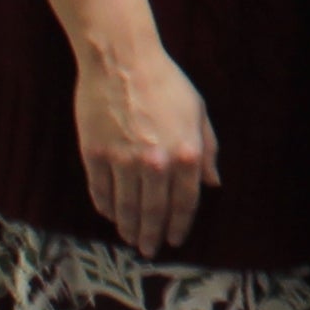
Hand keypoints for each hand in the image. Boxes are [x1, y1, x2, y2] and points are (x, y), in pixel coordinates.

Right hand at [74, 37, 221, 253]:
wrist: (122, 59)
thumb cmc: (165, 81)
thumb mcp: (198, 112)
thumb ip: (208, 150)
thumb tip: (214, 184)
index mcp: (186, 153)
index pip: (185, 202)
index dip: (180, 225)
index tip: (175, 239)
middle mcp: (156, 163)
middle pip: (154, 211)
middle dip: (152, 234)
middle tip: (149, 250)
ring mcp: (123, 161)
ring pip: (126, 207)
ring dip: (128, 227)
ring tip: (129, 238)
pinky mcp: (95, 154)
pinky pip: (100, 191)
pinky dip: (105, 207)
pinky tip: (110, 215)